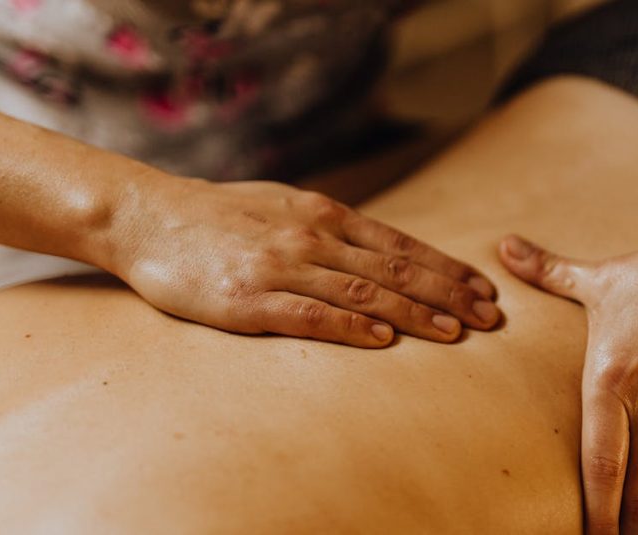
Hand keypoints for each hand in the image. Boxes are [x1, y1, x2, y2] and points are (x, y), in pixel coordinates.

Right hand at [105, 177, 498, 346]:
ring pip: (364, 292)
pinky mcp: (249, 300)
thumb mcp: (284, 204)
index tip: (483, 287)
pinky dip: (351, 327)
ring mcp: (281, 268)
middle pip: (395, 269)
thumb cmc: (219, 214)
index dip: (446, 267)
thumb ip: (330, 226)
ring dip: (415, 314)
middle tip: (489, 316)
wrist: (148, 216)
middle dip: (449, 293)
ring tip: (456, 332)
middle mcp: (311, 238)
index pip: (401, 245)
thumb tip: (375, 248)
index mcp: (323, 215)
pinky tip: (384, 340)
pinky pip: (310, 315)